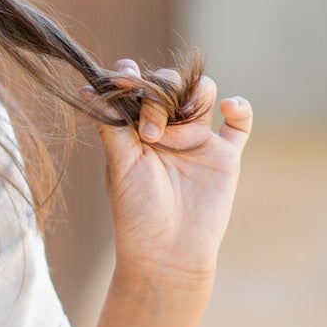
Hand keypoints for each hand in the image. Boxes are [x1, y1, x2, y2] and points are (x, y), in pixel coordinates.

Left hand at [82, 58, 252, 284]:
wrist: (168, 251)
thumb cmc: (136, 211)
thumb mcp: (119, 164)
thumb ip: (112, 124)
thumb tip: (87, 88)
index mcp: (135, 128)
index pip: (136, 88)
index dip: (130, 76)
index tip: (123, 74)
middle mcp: (167, 128)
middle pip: (170, 84)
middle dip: (160, 96)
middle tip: (150, 132)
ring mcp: (197, 139)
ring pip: (203, 92)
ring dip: (193, 96)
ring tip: (181, 124)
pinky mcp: (225, 155)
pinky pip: (240, 122)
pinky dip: (239, 107)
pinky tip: (227, 106)